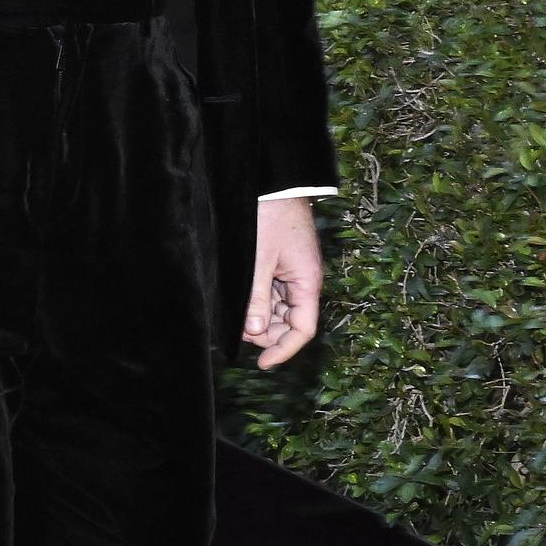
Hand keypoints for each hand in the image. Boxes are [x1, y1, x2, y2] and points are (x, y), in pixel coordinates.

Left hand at [243, 197, 324, 368]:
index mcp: (308, 282)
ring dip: (262, 317)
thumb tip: (254, 331)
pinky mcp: (281, 261)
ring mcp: (293, 270)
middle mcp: (304, 280)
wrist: (272, 181)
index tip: (261, 363)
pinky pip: (274, 290)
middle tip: (239, 332)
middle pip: (291, 321)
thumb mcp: (259, 259)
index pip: (302, 329)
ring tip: (237, 316)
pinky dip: (260, 300)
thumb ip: (257, 296)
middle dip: (268, 333)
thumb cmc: (269, 215)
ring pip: (281, 307)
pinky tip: (242, 300)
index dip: (283, 350)